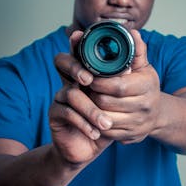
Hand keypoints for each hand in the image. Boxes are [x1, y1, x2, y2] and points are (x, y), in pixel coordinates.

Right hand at [49, 31, 112, 164]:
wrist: (89, 148)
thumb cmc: (106, 122)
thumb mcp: (120, 103)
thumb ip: (124, 78)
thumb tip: (131, 58)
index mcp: (85, 74)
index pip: (77, 52)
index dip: (76, 44)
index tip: (81, 37)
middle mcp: (70, 82)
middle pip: (62, 63)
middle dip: (76, 68)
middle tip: (90, 80)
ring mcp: (60, 97)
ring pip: (70, 93)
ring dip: (90, 109)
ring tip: (105, 124)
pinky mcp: (54, 114)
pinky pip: (66, 113)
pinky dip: (83, 123)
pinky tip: (95, 133)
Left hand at [88, 30, 160, 143]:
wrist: (159, 114)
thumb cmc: (146, 86)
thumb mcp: (144, 67)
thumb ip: (136, 50)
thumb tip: (132, 32)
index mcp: (147, 86)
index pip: (117, 85)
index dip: (98, 82)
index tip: (88, 76)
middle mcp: (145, 106)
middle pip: (107, 102)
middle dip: (91, 95)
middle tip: (81, 88)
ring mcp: (137, 124)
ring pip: (104, 119)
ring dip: (90, 110)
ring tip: (84, 100)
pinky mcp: (130, 137)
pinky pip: (106, 133)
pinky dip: (95, 123)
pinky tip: (90, 115)